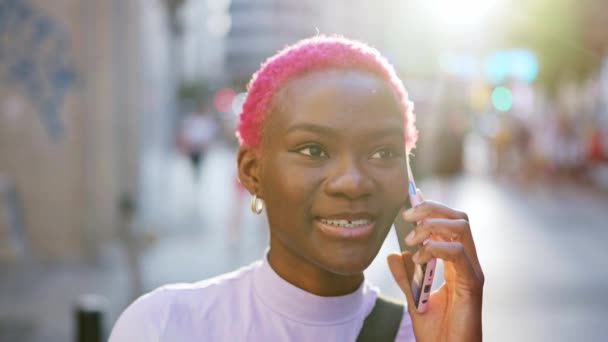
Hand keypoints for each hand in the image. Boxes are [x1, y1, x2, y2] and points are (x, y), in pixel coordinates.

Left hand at [387, 191, 483, 341]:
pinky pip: (458, 253)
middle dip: (432, 209)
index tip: (409, 200)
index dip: (431, 208)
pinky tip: (419, 258)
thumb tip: (393, 254)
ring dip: (432, 226)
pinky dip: (436, 248)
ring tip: (411, 238)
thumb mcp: (413, 298)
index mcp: (456, 263)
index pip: (449, 224)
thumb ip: (405, 276)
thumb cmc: (436, 331)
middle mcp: (467, 263)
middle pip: (458, 218)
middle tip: (406, 216)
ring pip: (461, 228)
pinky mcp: (472, 284)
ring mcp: (472, 271)